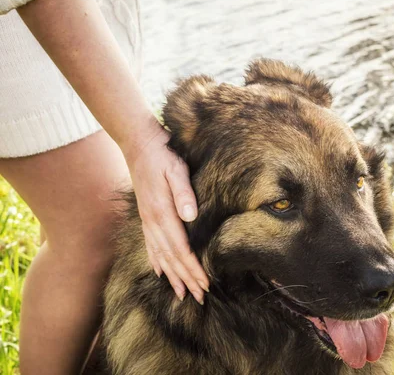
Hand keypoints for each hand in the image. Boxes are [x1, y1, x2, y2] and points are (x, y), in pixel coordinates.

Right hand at [124, 123, 208, 303]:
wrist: (138, 144)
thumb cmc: (163, 155)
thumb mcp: (177, 168)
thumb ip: (183, 192)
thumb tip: (191, 216)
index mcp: (162, 212)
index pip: (181, 249)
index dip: (193, 269)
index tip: (205, 284)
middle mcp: (152, 221)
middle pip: (171, 258)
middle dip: (186, 280)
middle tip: (199, 298)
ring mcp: (147, 220)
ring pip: (160, 256)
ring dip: (172, 277)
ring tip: (181, 295)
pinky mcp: (146, 216)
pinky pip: (150, 245)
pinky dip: (156, 262)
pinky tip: (160, 272)